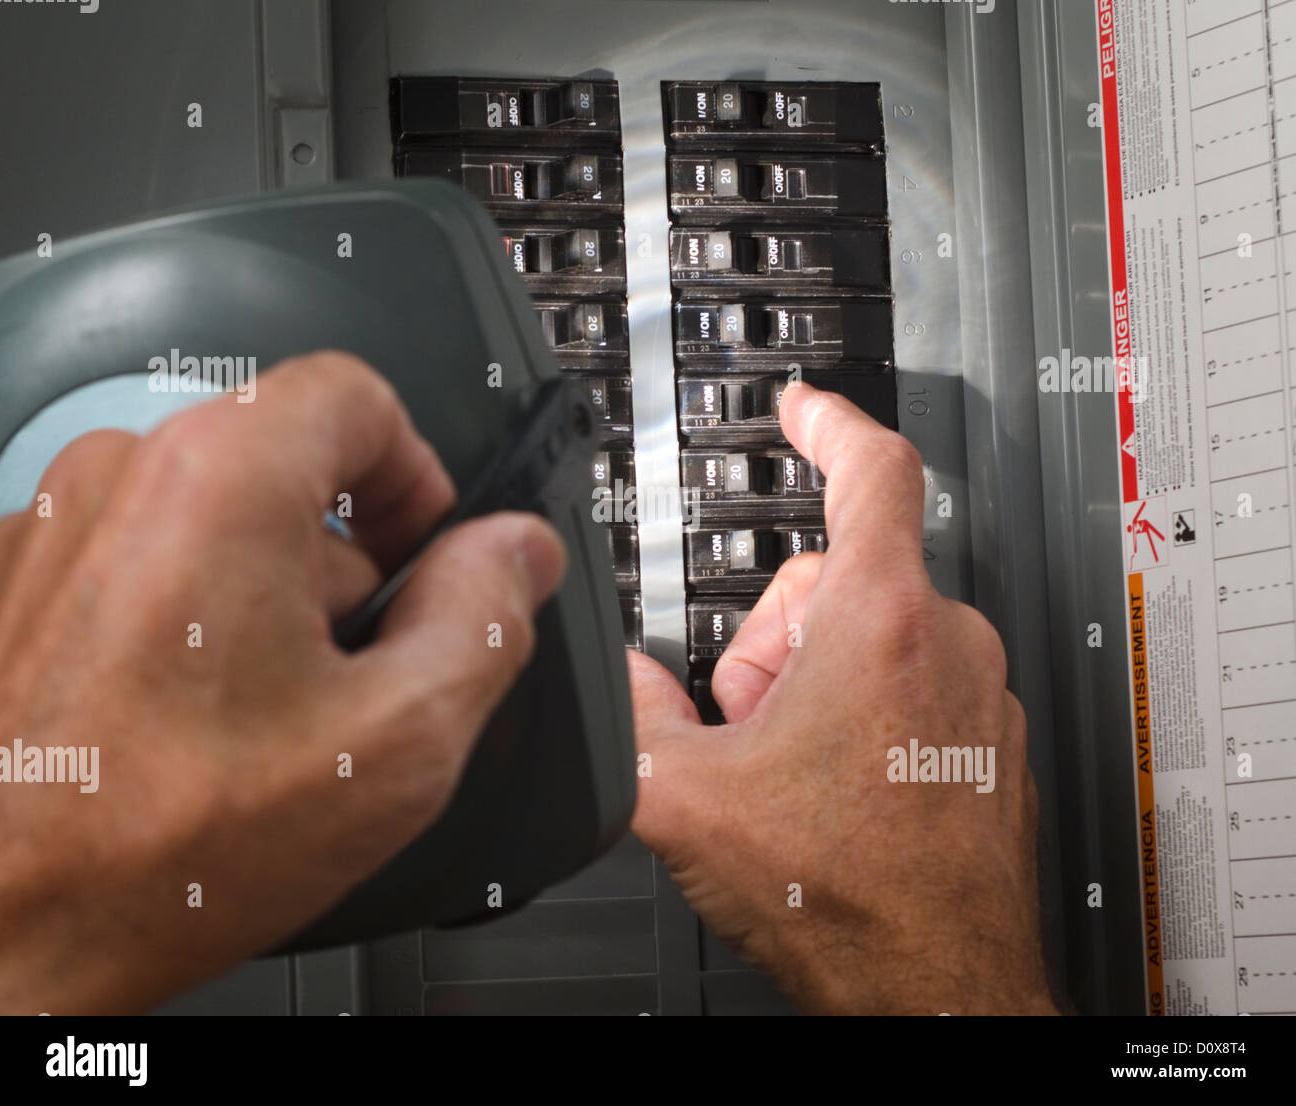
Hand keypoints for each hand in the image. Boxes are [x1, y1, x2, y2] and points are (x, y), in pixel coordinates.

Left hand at [0, 352, 565, 1013]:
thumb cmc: (156, 850)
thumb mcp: (395, 741)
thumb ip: (485, 619)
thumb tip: (516, 553)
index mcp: (220, 483)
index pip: (356, 394)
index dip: (418, 474)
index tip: (425, 554)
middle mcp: (122, 482)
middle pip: (289, 465)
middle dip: (347, 561)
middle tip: (356, 672)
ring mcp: (54, 533)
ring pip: (216, 522)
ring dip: (267, 601)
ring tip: (266, 719)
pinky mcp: (18, 589)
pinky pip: (144, 566)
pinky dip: (190, 622)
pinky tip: (192, 726)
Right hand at [630, 382, 1056, 1014]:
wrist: (939, 988)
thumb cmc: (849, 900)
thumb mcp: (688, 800)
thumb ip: (635, 713)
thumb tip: (622, 680)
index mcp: (881, 624)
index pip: (872, 468)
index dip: (828, 420)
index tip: (805, 405)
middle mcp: (948, 642)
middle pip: (837, 576)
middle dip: (773, 638)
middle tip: (751, 722)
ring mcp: (979, 691)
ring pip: (874, 632)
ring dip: (816, 679)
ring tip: (795, 768)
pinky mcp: (991, 736)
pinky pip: (915, 681)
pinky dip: (866, 710)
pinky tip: (836, 786)